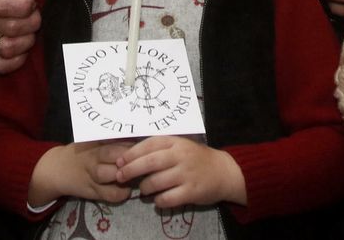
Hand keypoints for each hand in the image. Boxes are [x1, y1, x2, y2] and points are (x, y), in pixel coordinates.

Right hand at [0, 0, 40, 74]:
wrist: (6, 9)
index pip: (4, 6)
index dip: (24, 7)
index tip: (33, 4)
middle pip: (10, 28)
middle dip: (31, 24)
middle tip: (37, 19)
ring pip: (7, 48)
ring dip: (26, 42)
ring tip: (33, 34)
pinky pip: (2, 66)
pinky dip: (16, 61)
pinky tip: (26, 53)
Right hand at [27, 141, 133, 206]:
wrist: (58, 169)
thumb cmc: (82, 153)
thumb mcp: (94, 142)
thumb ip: (113, 140)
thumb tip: (141, 138)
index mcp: (96, 141)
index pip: (118, 139)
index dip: (134, 144)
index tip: (147, 147)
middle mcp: (94, 156)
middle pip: (115, 154)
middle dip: (130, 158)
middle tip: (142, 161)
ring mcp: (92, 174)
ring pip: (112, 174)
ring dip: (126, 175)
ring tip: (136, 176)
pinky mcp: (92, 190)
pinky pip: (109, 194)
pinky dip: (121, 193)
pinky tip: (126, 190)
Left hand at [115, 137, 246, 208]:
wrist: (224, 171)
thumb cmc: (197, 158)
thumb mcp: (180, 146)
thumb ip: (159, 149)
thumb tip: (130, 156)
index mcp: (176, 142)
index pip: (149, 145)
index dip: (131, 153)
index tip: (119, 161)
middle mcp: (180, 156)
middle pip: (149, 162)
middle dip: (130, 170)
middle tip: (120, 177)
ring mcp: (186, 174)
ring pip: (156, 182)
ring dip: (144, 188)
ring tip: (143, 190)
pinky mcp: (192, 192)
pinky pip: (168, 198)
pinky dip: (159, 201)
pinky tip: (158, 200)